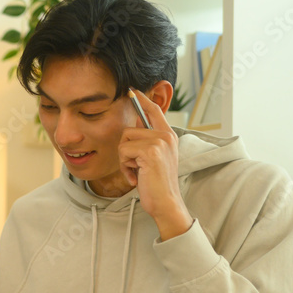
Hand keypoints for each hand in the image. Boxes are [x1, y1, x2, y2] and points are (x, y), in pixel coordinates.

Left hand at [119, 87, 193, 239]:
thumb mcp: (153, 159)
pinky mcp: (150, 151)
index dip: (142, 99)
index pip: (154, 110)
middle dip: (125, 151)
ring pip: (124, 142)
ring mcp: (159, 142)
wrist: (166, 202)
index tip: (132, 90)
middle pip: (129, 129)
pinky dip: (125, 167)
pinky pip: (124, 152)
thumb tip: (132, 126)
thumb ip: (146, 142)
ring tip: (137, 172)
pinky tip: (137, 177)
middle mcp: (166, 136)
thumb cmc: (156, 183)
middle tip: (134, 167)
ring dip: (124, 160)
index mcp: (168, 136)